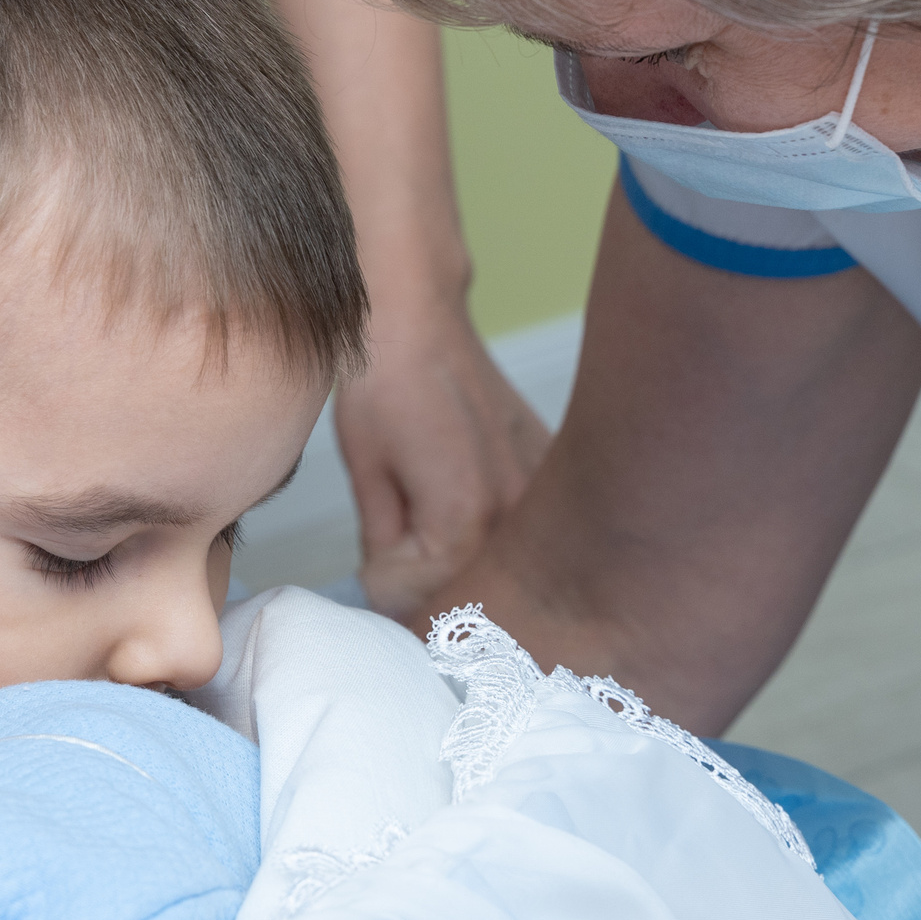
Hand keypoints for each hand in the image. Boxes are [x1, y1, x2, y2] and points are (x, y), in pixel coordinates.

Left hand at [339, 297, 549, 625]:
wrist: (421, 316)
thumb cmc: (382, 386)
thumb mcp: (367, 479)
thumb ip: (385, 553)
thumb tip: (396, 599)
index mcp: (465, 520)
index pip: (419, 603)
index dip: (385, 581)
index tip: (377, 543)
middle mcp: (518, 515)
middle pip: (466, 597)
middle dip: (427, 581)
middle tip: (402, 530)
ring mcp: (544, 495)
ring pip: (497, 569)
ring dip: (462, 558)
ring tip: (434, 503)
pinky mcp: (554, 472)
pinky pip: (521, 533)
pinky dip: (493, 530)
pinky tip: (470, 489)